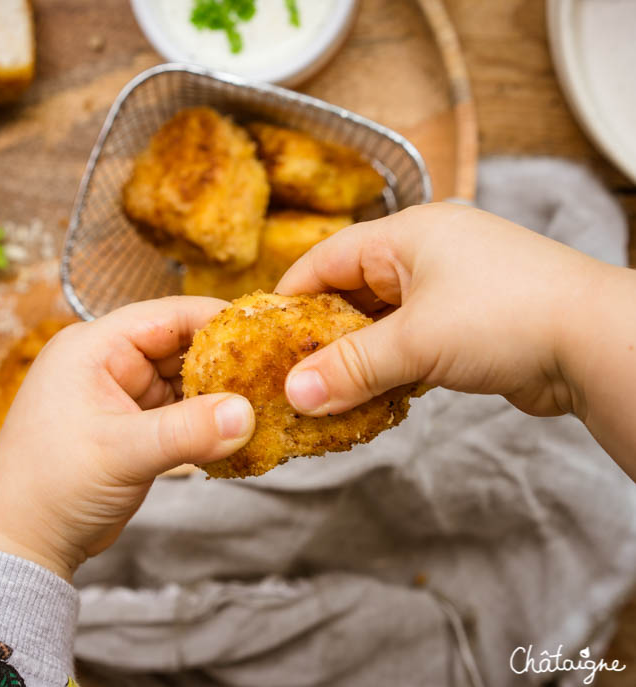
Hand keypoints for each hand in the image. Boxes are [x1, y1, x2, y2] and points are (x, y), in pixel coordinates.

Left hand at [0, 297, 255, 580]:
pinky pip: (181, 412)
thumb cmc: (51, 487)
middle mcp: (108, 362)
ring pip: (185, 380)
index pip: (168, 315)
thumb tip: (246, 414)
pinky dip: (207, 421)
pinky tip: (238, 433)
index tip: (267, 334)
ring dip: (220, 395)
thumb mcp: (122, 452)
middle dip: (227, 361)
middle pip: (182, 345)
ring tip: (267, 404)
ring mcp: (121, 395)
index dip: (219, 320)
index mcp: (93, 347)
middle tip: (277, 375)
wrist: (23, 543)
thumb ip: (186, 431)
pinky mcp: (133, 426)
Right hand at [277, 202, 607, 420]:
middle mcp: (426, 254)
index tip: (259, 333)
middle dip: (321, 335)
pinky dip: (389, 368)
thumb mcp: (415, 342)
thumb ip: (350, 369)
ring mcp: (450, 288)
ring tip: (323, 392)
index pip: (327, 259)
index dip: (289, 296)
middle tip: (288, 372)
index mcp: (407, 235)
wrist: (596, 342)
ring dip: (357, 357)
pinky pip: (410, 343)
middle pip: (352, 292)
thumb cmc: (508, 317)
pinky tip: (369, 397)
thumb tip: (293, 395)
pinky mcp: (468, 323)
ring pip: (382, 323)